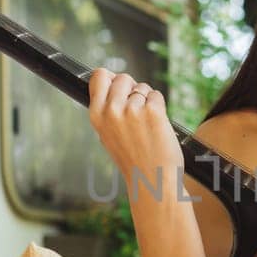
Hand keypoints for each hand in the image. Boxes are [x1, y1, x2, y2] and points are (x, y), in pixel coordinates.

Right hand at [86, 68, 183, 195]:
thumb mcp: (107, 134)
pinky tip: (156, 125)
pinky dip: (159, 106)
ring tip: (146, 125)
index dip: (111, 78)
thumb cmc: (132, 158)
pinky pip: (156, 95)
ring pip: (142, 88)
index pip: (99, 76)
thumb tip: (109, 77)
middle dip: (132, 89)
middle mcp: (112, 110)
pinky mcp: (153, 111)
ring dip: (147, 100)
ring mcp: (132, 110)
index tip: (119, 87)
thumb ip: (106, 108)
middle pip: (123, 78)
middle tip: (137, 111)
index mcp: (97, 115)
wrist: (151, 179)